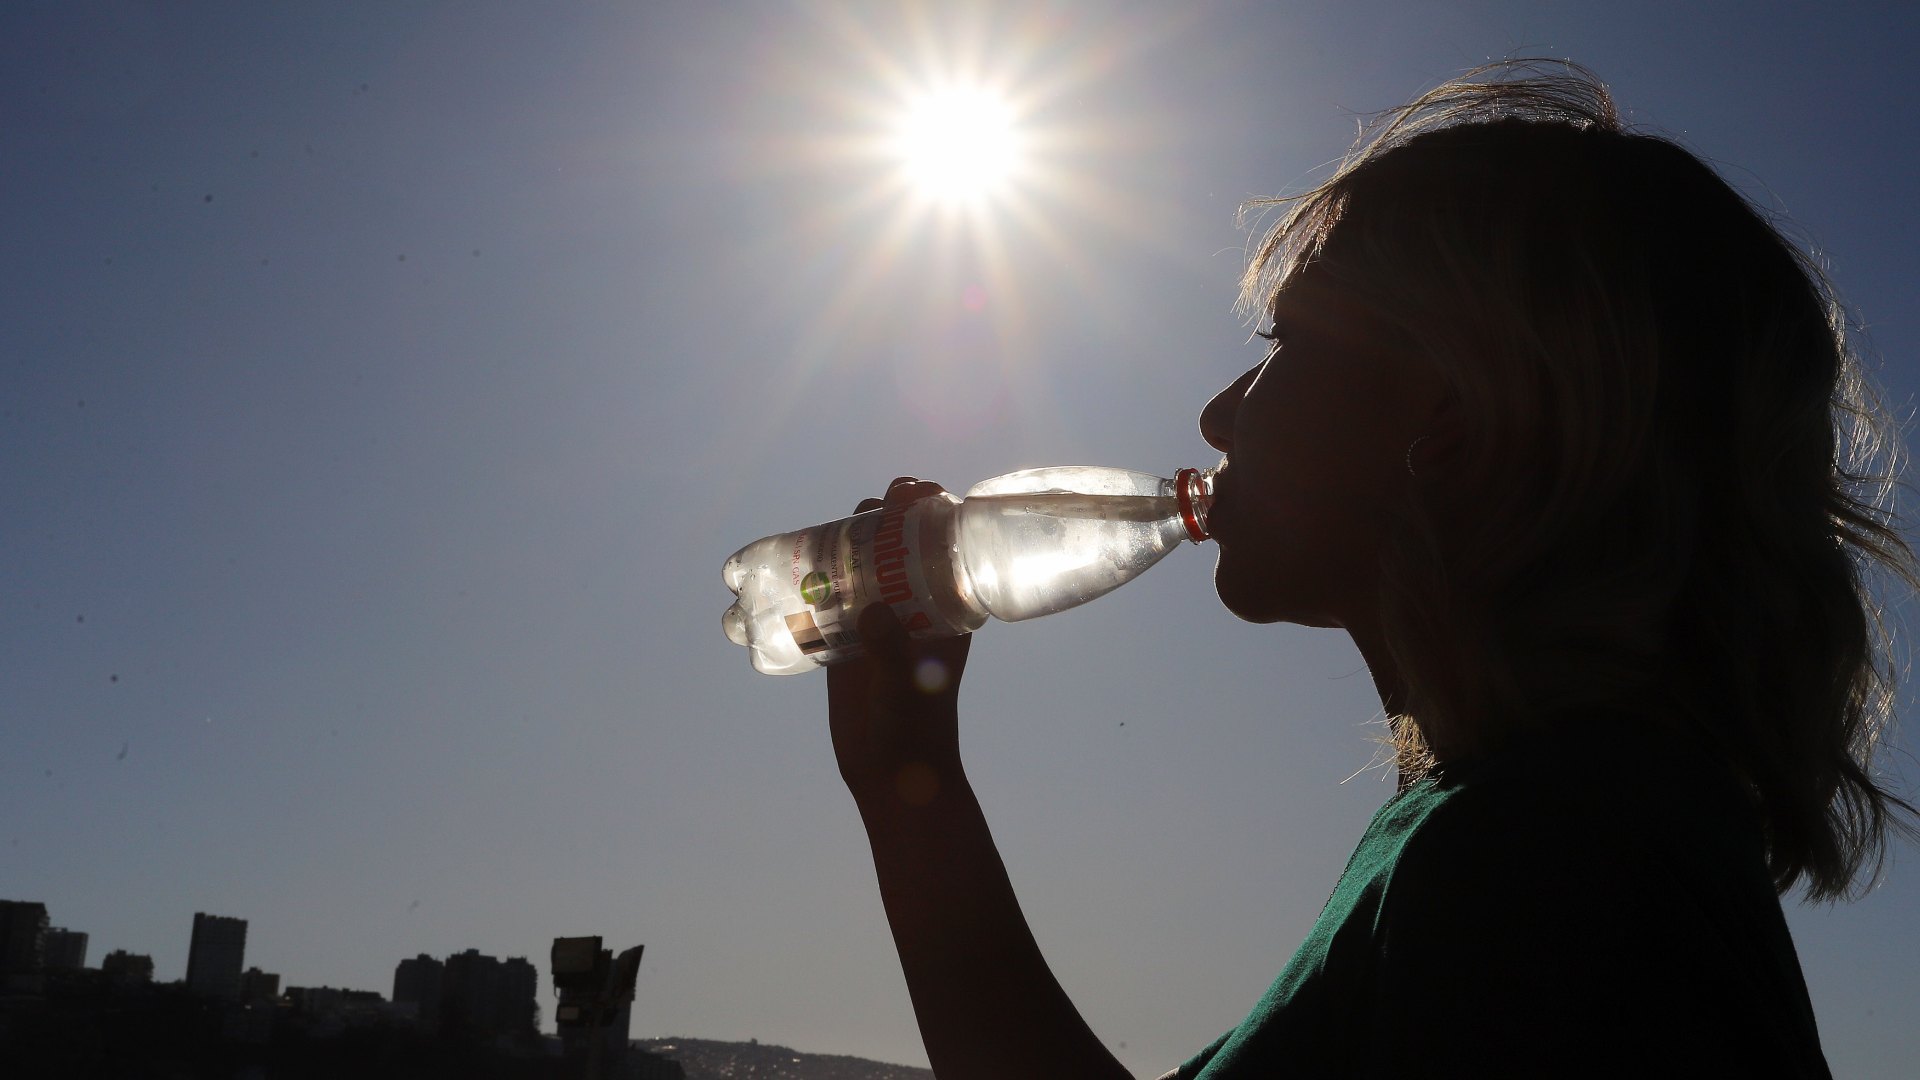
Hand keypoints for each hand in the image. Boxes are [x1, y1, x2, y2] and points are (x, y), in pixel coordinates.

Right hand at [826, 477, 972, 812]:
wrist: (892, 773)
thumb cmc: (914, 727)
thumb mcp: (907, 685)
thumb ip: (892, 650)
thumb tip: (871, 613)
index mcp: (943, 606)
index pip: (941, 542)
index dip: (930, 509)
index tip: (912, 493)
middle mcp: (911, 605)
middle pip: (895, 542)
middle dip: (879, 518)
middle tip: (862, 514)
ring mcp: (875, 620)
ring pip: (856, 564)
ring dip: (838, 543)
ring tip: (820, 537)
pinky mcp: (843, 639)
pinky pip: (824, 596)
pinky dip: (806, 579)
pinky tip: (783, 570)